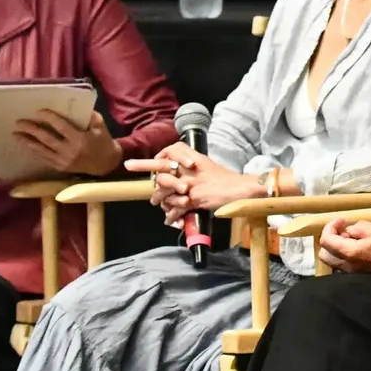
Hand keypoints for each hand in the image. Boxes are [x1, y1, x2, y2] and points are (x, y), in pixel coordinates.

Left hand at [10, 109, 121, 177]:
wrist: (106, 165)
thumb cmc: (103, 142)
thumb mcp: (101, 127)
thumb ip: (90, 116)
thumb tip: (77, 106)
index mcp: (80, 139)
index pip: (61, 127)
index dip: (49, 118)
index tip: (38, 112)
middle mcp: (69, 151)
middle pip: (46, 139)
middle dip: (32, 130)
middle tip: (19, 123)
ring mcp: (63, 161)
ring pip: (42, 150)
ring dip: (27, 142)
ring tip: (15, 134)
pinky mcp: (60, 168)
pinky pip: (44, 158)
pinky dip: (34, 151)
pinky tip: (26, 145)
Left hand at [148, 144, 263, 217]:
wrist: (241, 189)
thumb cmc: (228, 180)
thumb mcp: (210, 166)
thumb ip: (196, 166)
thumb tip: (186, 167)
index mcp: (194, 160)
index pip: (173, 150)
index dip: (162, 153)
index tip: (156, 158)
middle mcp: (190, 170)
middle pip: (161, 166)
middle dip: (143, 166)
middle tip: (128, 165)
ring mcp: (190, 185)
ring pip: (165, 189)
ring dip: (158, 198)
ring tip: (155, 203)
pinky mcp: (193, 199)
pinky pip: (176, 208)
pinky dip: (172, 215)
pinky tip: (169, 220)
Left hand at [320, 217, 370, 278]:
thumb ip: (356, 228)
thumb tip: (349, 231)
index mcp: (349, 253)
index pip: (326, 240)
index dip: (330, 227)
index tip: (342, 219)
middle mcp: (348, 266)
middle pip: (325, 254)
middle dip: (329, 239)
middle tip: (342, 229)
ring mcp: (354, 272)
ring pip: (334, 260)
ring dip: (337, 247)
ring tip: (351, 237)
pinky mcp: (362, 274)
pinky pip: (344, 264)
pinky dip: (345, 254)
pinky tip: (358, 246)